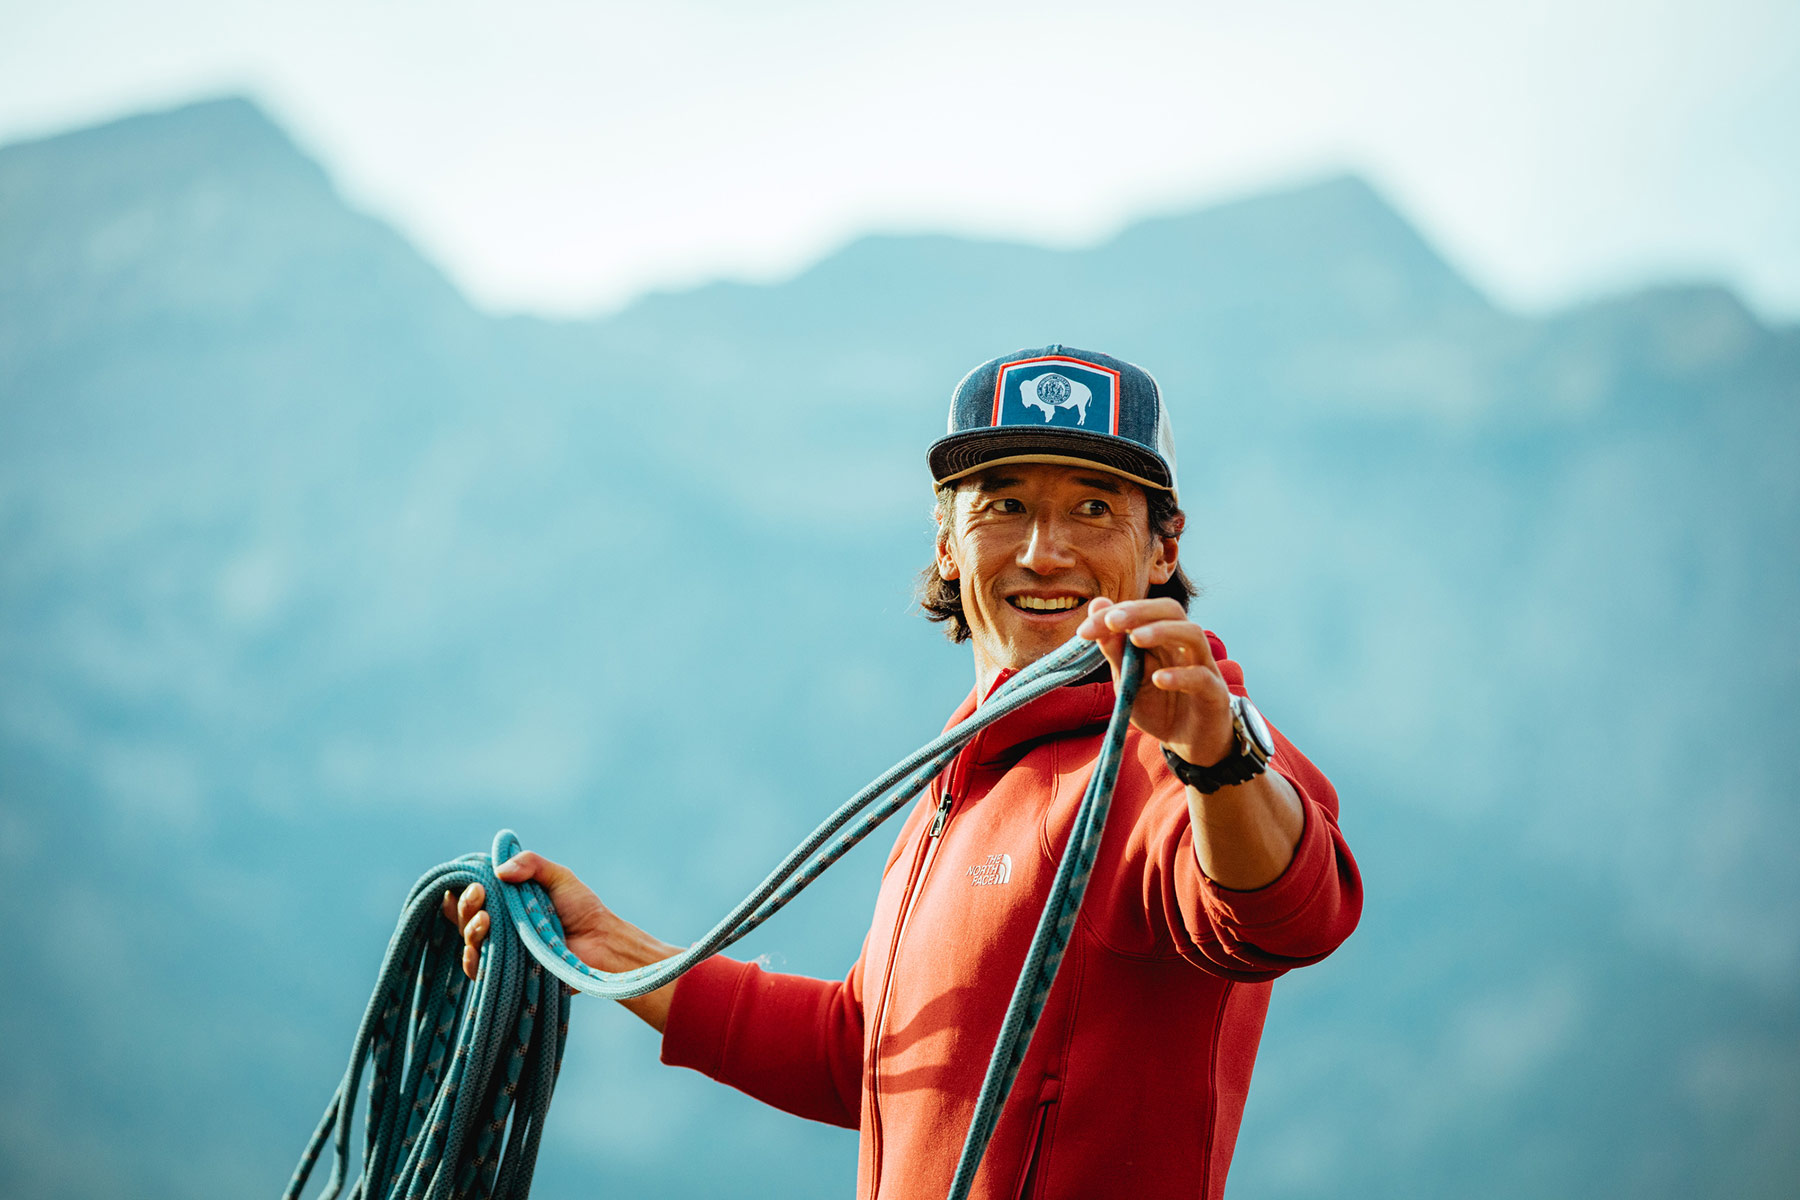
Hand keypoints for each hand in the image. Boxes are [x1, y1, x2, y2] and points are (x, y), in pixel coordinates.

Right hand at [439, 851, 683, 1030]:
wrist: (599, 942)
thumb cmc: (581, 908)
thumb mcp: (558, 876)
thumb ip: (531, 864)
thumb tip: (499, 871)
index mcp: (507, 900)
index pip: (472, 894)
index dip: (462, 887)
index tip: (469, 881)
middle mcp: (498, 923)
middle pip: (463, 915)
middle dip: (465, 903)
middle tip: (478, 893)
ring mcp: (500, 947)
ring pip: (467, 939)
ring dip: (469, 927)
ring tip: (485, 919)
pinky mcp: (504, 970)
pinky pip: (476, 967)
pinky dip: (471, 956)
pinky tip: (478, 945)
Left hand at [1075, 596, 1234, 765]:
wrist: (1189, 744)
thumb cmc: (1159, 706)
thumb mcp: (1128, 680)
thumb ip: (1114, 650)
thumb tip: (1096, 607)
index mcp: (1163, 638)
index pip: (1142, 611)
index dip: (1112, 614)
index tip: (1084, 631)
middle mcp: (1184, 645)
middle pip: (1171, 610)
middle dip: (1139, 611)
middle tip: (1111, 621)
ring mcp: (1203, 666)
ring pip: (1192, 634)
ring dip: (1162, 631)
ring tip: (1136, 638)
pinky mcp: (1214, 693)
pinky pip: (1201, 677)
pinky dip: (1180, 675)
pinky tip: (1158, 679)